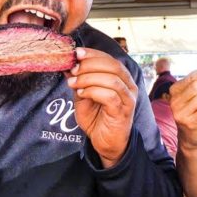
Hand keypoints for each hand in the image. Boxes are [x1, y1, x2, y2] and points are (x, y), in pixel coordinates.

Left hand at [66, 48, 137, 167]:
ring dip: (89, 78)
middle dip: (90, 64)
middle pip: (113, 65)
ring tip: (74, 84)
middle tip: (73, 69)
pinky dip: (93, 91)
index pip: (110, 59)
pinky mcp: (124, 111)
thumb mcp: (84, 96)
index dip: (93, 53)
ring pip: (112, 79)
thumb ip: (79, 81)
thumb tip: (68, 64)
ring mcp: (128, 98)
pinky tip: (81, 94)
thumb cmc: (97, 119)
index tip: (76, 53)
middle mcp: (128, 86)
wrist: (106, 143)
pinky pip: (110, 96)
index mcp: (121, 78)